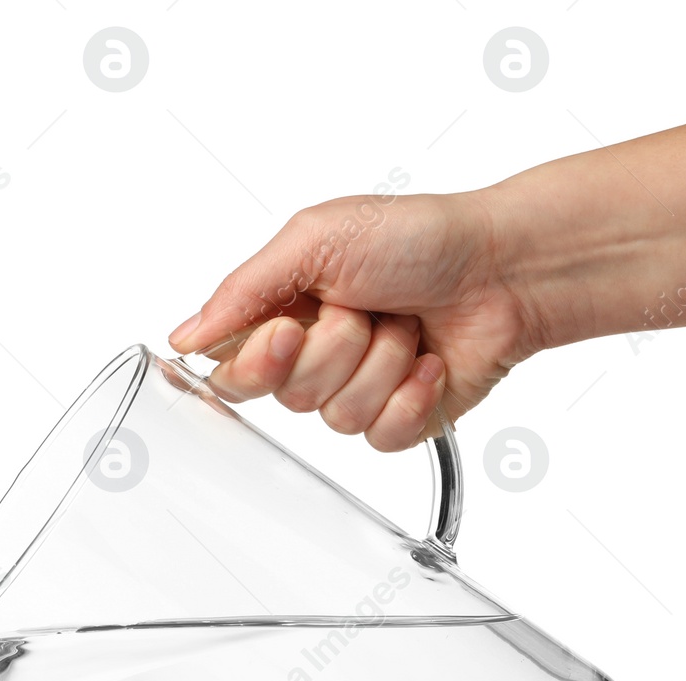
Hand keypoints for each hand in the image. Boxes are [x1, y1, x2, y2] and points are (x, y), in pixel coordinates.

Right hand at [168, 191, 537, 450]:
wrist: (500, 268)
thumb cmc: (417, 237)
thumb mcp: (315, 239)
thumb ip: (243, 290)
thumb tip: (185, 336)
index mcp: (283, 311)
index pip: (232, 370)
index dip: (257, 362)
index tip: (288, 330)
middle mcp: (315, 355)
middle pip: (289, 396)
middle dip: (336, 349)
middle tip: (366, 309)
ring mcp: (358, 391)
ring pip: (337, 418)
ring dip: (381, 365)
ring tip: (406, 326)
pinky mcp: (399, 420)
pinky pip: (381, 438)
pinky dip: (411, 397)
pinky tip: (429, 363)